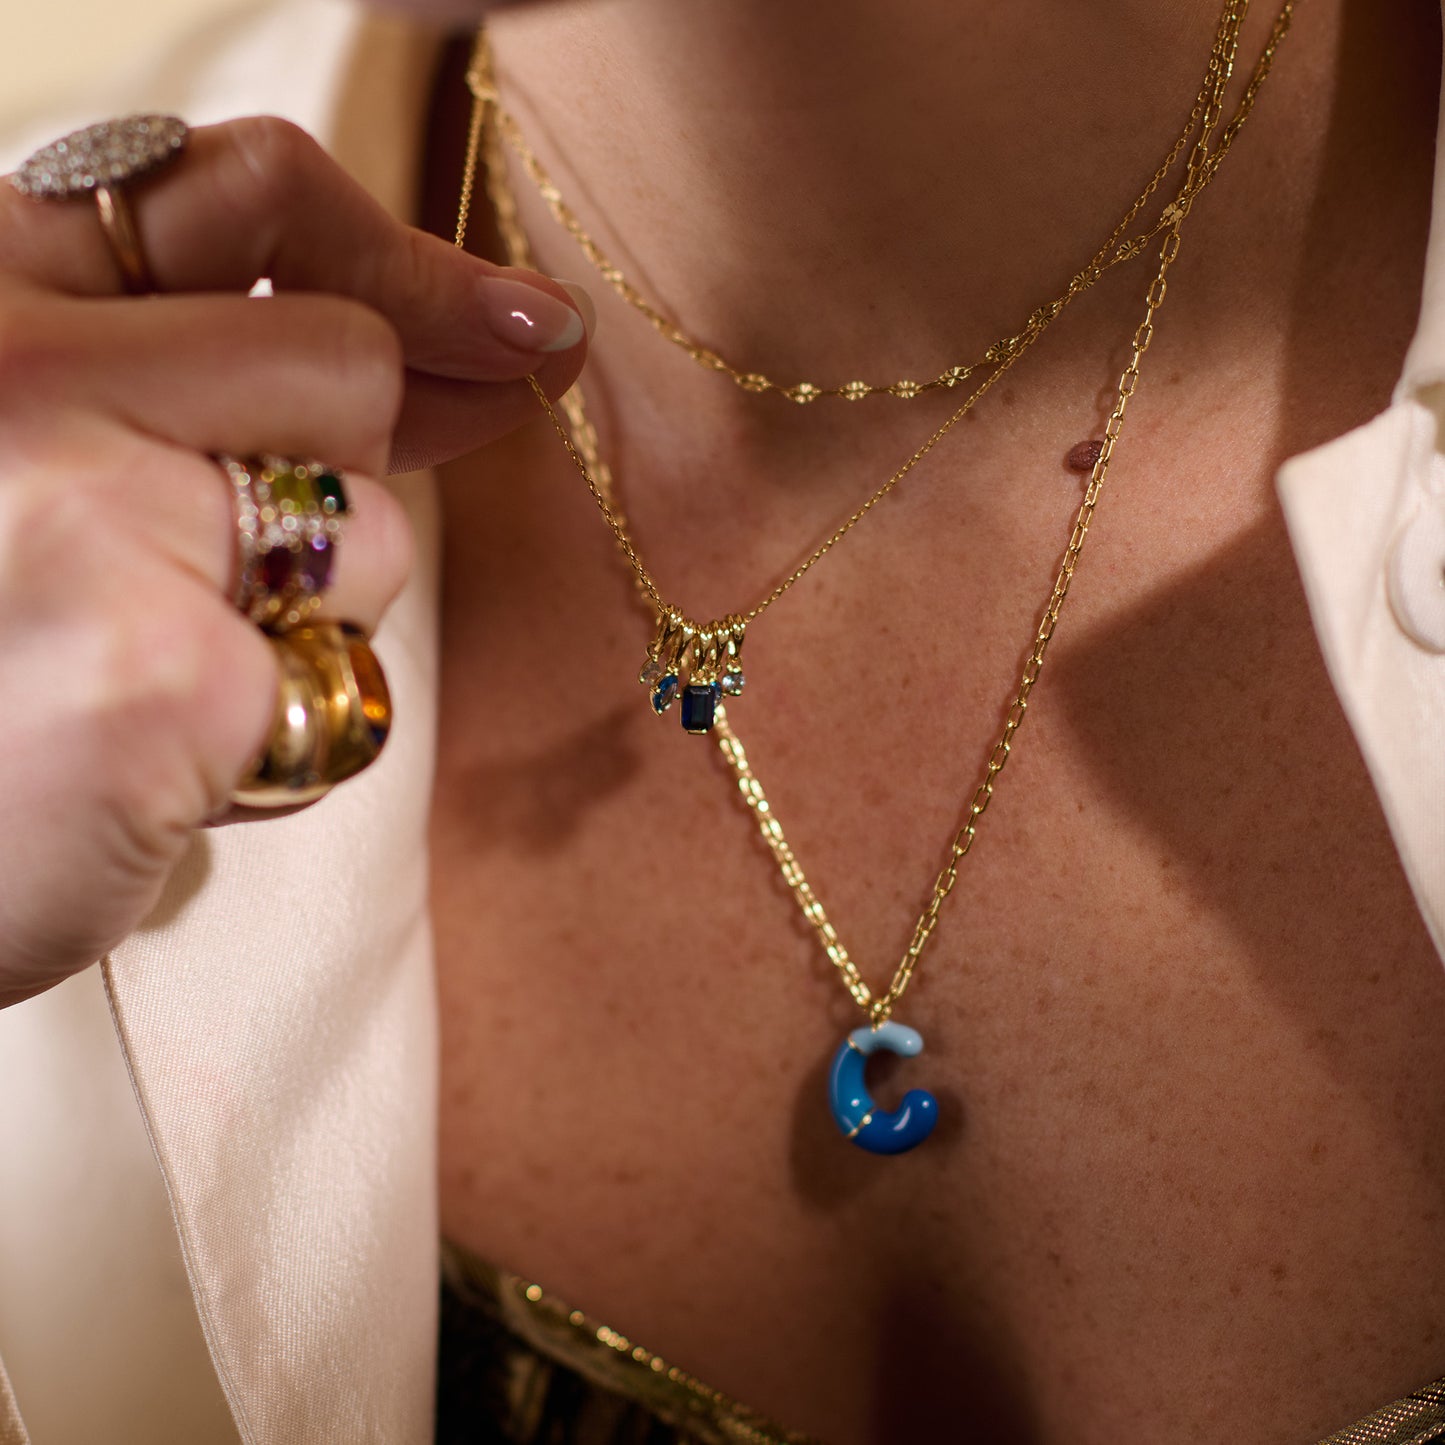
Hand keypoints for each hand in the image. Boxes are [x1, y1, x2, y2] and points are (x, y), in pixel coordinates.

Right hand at [0, 116, 589, 1004]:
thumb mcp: (50, 453)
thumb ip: (219, 374)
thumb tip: (505, 334)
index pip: (249, 196)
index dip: (407, 262)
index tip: (530, 329)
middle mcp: (19, 368)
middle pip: (348, 367)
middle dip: (329, 489)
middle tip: (200, 578)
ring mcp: (89, 512)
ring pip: (368, 537)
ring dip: (301, 630)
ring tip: (135, 683)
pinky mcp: (165, 672)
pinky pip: (347, 689)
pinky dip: (277, 749)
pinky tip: (138, 777)